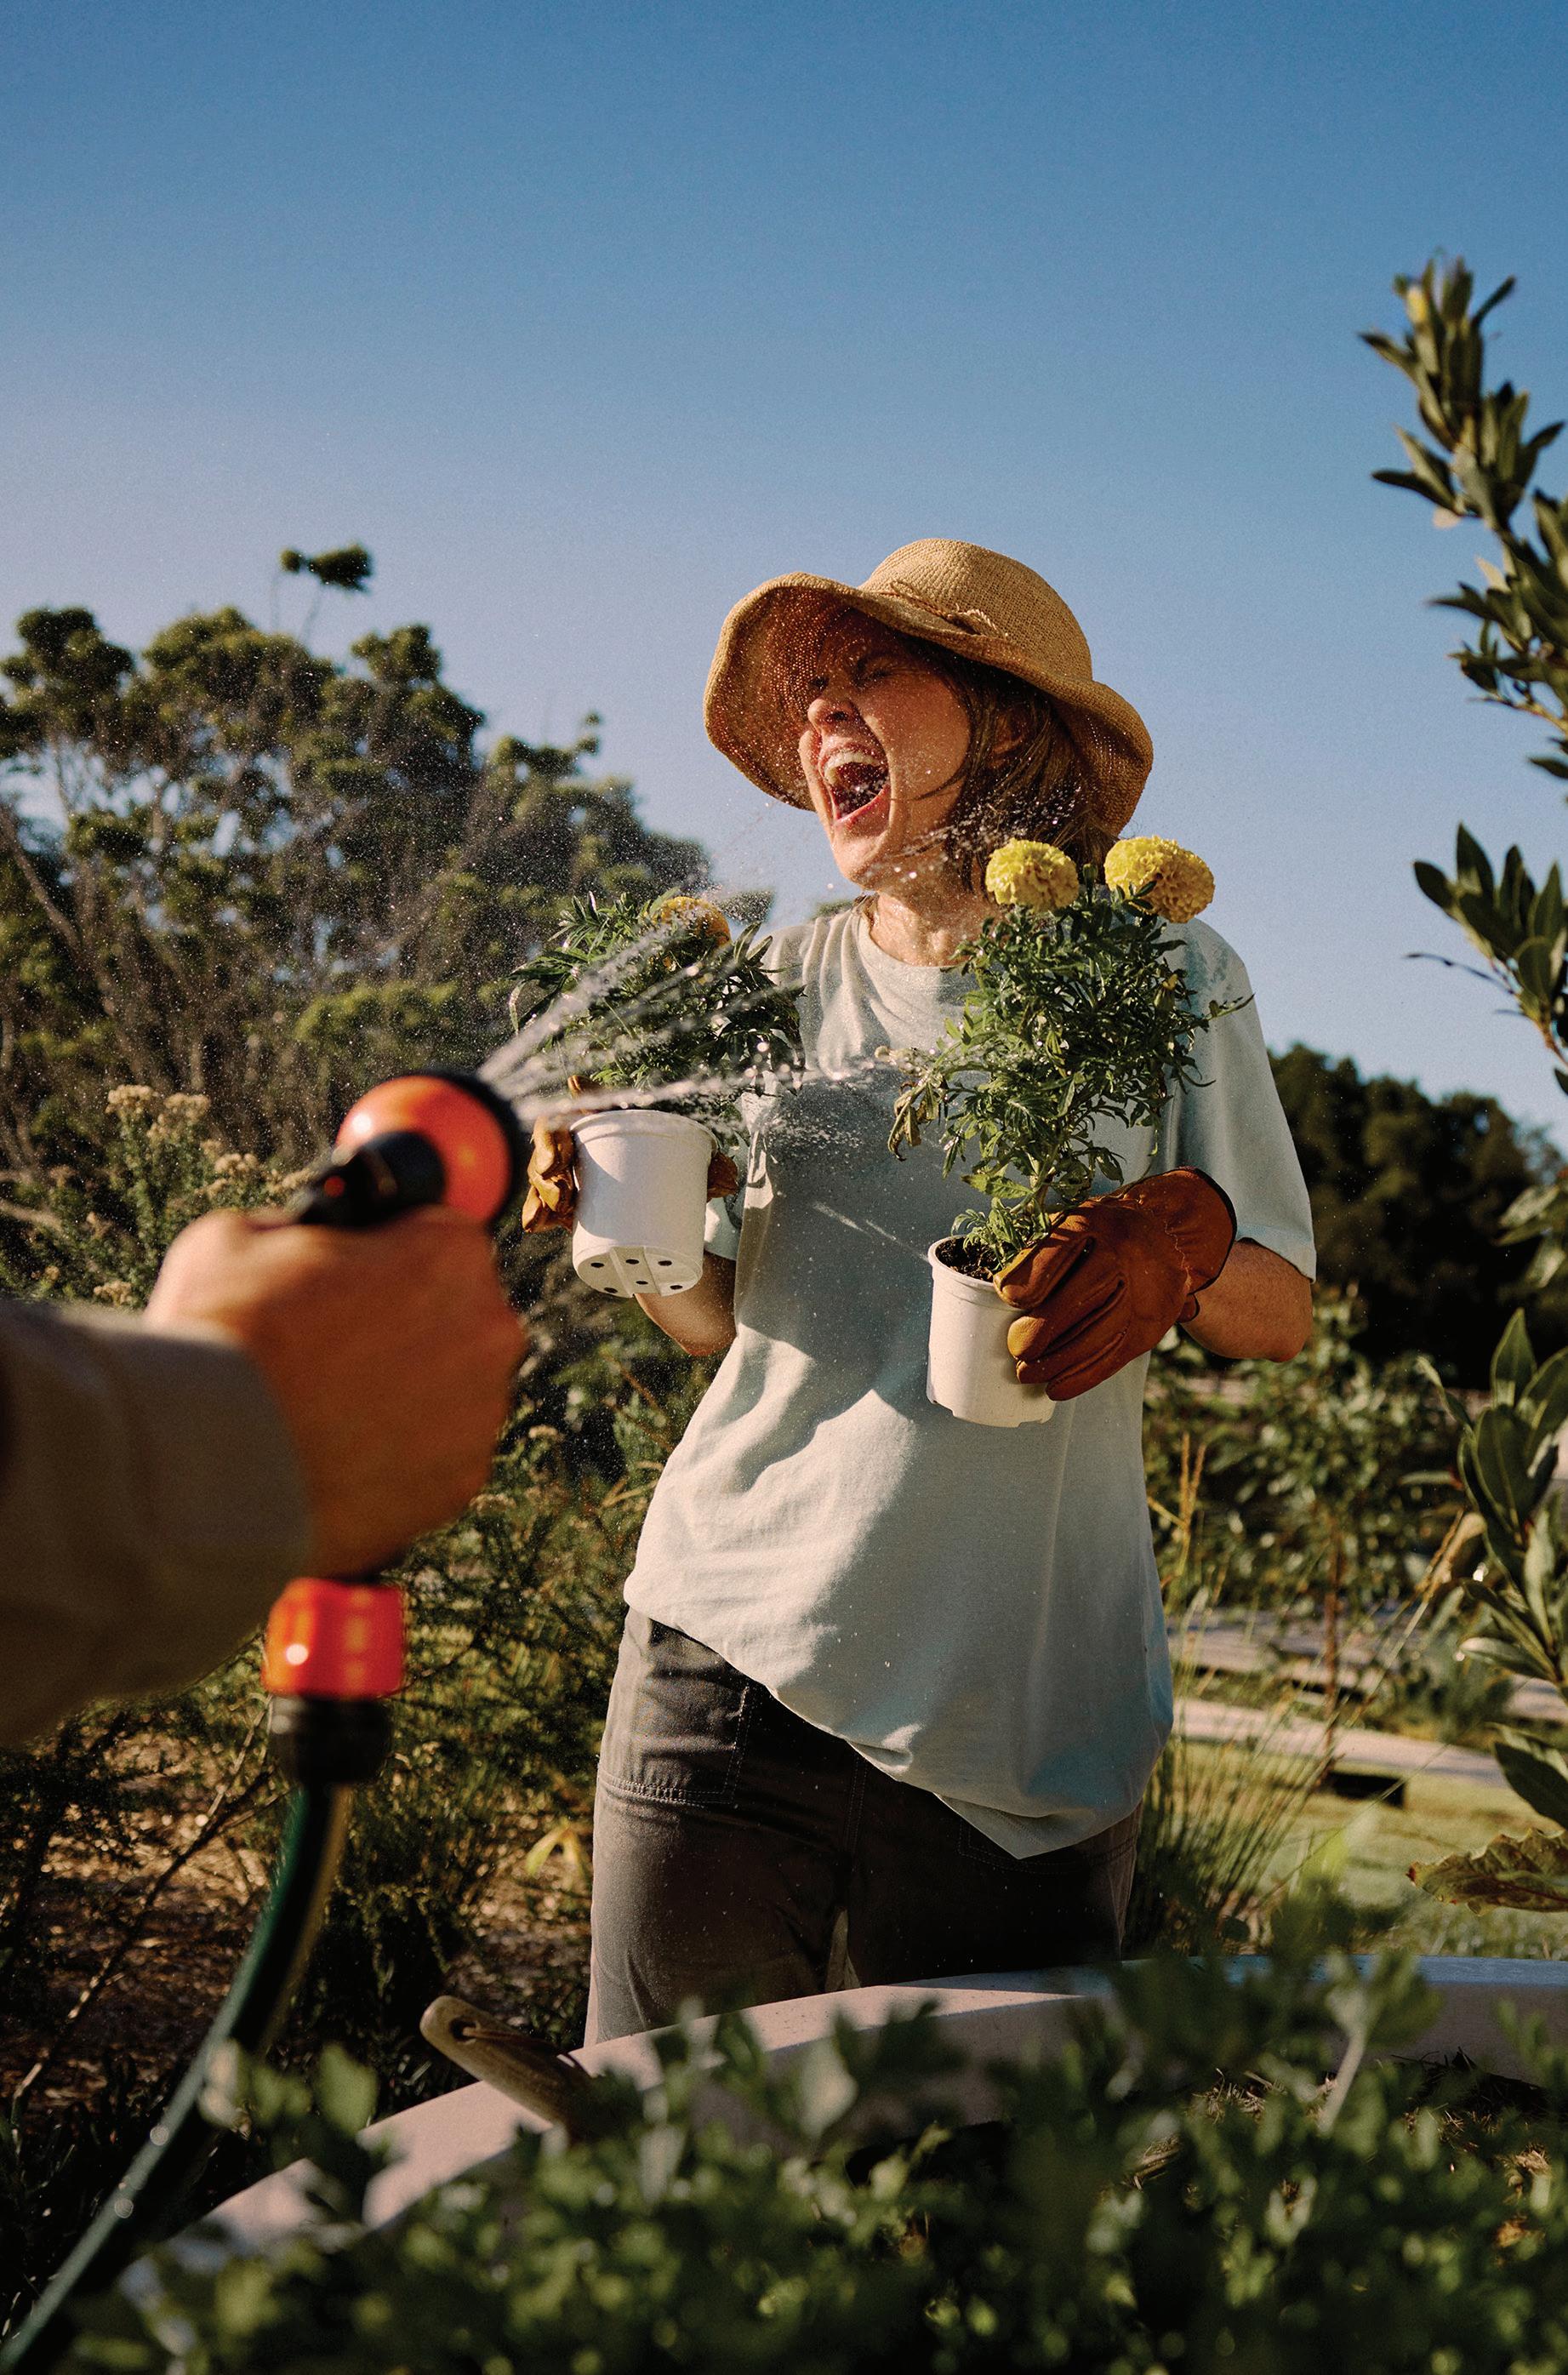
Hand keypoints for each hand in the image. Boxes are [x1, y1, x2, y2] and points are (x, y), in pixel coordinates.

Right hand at [145, 1206, 525, 1573]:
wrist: (210, 1459)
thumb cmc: (225, 1334)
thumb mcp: (242, 1237)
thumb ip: (297, 1231)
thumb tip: (298, 1242)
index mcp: (449, 1253)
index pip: (439, 1238)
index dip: (389, 1255)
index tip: (355, 1279)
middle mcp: (489, 1330)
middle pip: (455, 1317)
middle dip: (404, 1326)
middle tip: (333, 1348)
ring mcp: (481, 1414)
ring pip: (451, 1392)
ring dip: (406, 1395)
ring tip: (325, 1410)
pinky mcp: (460, 1484)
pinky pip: (437, 1458)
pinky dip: (398, 1458)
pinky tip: (337, 1457)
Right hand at [520, 1118, 738, 1233]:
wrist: (668, 1228)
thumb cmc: (675, 1181)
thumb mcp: (697, 1173)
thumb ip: (714, 1171)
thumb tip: (727, 1174)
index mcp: (608, 1126)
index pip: (582, 1107)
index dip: (572, 1102)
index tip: (573, 1098)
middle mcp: (582, 1148)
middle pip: (550, 1139)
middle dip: (547, 1154)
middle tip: (561, 1179)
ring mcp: (570, 1178)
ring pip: (541, 1173)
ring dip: (542, 1187)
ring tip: (561, 1206)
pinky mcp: (565, 1208)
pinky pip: (541, 1206)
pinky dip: (536, 1214)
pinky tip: (535, 1225)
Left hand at [993, 1169, 1235, 1399]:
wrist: (1168, 1238)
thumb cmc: (1101, 1234)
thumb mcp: (1074, 1222)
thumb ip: (1040, 1249)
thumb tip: (1002, 1292)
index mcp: (1095, 1224)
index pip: (1061, 1251)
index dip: (1033, 1276)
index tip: (1006, 1296)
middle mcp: (1122, 1257)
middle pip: (1084, 1296)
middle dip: (1046, 1327)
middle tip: (1016, 1349)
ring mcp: (1142, 1294)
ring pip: (1099, 1334)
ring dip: (1058, 1361)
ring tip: (1024, 1373)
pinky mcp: (1150, 1327)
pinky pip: (1114, 1357)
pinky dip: (1082, 1377)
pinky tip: (1054, 1388)